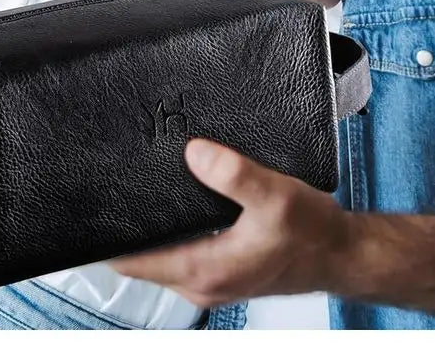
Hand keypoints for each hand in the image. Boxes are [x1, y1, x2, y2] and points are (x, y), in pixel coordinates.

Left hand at [111, 138, 348, 307]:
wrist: (343, 254)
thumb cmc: (314, 235)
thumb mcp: (275, 196)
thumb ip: (234, 174)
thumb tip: (194, 152)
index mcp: (204, 270)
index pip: (131, 262)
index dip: (106, 237)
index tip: (90, 207)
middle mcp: (201, 281)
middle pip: (141, 259)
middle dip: (124, 227)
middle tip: (109, 186)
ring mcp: (211, 277)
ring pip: (161, 255)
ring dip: (149, 228)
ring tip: (137, 189)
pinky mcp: (224, 266)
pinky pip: (182, 250)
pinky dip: (172, 230)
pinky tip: (176, 201)